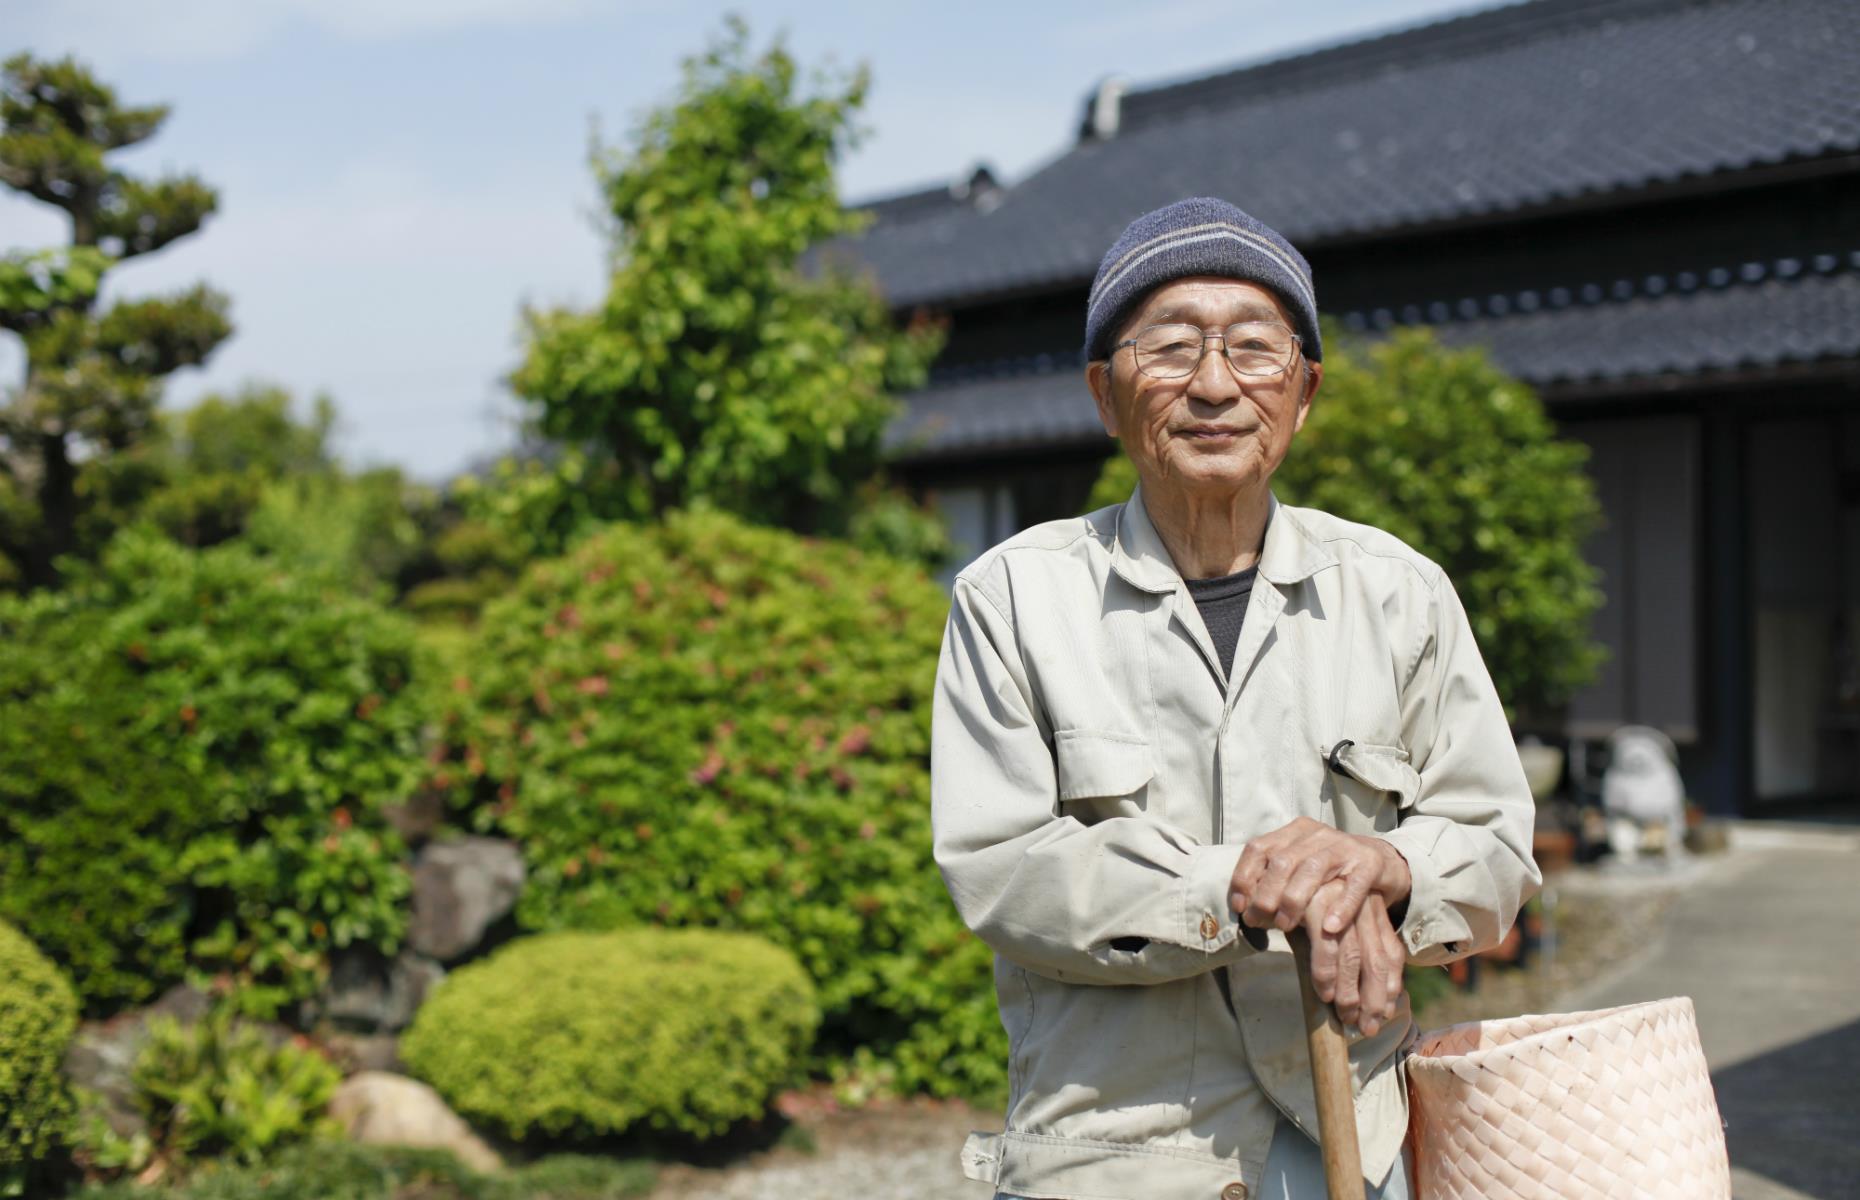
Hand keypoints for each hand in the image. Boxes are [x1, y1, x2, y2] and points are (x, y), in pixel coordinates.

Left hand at [1228, 816, 1410, 937]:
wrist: (1382, 863)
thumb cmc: (1330, 874)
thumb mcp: (1299, 869)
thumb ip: (1274, 881)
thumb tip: (1244, 909)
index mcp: (1293, 832)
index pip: (1259, 848)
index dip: (1243, 877)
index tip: (1239, 906)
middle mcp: (1316, 834)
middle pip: (1282, 861)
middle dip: (1266, 895)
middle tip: (1259, 922)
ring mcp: (1345, 846)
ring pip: (1312, 869)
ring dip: (1294, 901)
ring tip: (1285, 927)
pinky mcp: (1370, 863)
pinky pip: (1353, 885)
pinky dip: (1341, 907)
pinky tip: (1328, 927)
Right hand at [1303, 884, 1405, 1035]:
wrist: (1276, 868)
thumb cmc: (1300, 904)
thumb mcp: (1330, 927)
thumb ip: (1345, 952)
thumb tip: (1358, 997)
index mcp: (1372, 910)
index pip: (1392, 953)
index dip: (1390, 987)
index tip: (1382, 1015)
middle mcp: (1362, 905)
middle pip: (1377, 958)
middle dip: (1373, 997)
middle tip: (1365, 1027)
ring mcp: (1340, 903)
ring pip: (1353, 955)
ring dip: (1349, 991)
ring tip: (1344, 1014)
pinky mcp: (1316, 902)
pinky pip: (1326, 945)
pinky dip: (1327, 972)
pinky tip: (1324, 992)